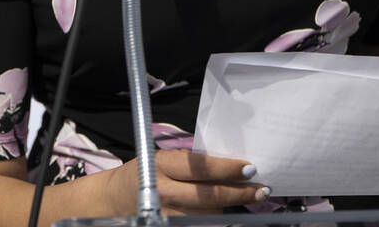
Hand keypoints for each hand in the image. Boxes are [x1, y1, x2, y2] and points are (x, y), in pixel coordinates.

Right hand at [101, 149, 267, 215]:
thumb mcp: (163, 159)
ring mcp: (167, 215)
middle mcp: (163, 192)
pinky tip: (228, 212)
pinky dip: (216, 220)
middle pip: (209, 195)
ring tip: (249, 197)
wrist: (116, 201)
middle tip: (261, 189)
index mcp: (162, 166)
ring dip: (231, 207)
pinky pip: (200, 225)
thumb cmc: (146, 174)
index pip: (199, 167)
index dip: (226, 168)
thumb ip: (191, 163)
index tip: (249, 168)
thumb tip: (230, 166)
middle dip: (239, 192)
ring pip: (209, 214)